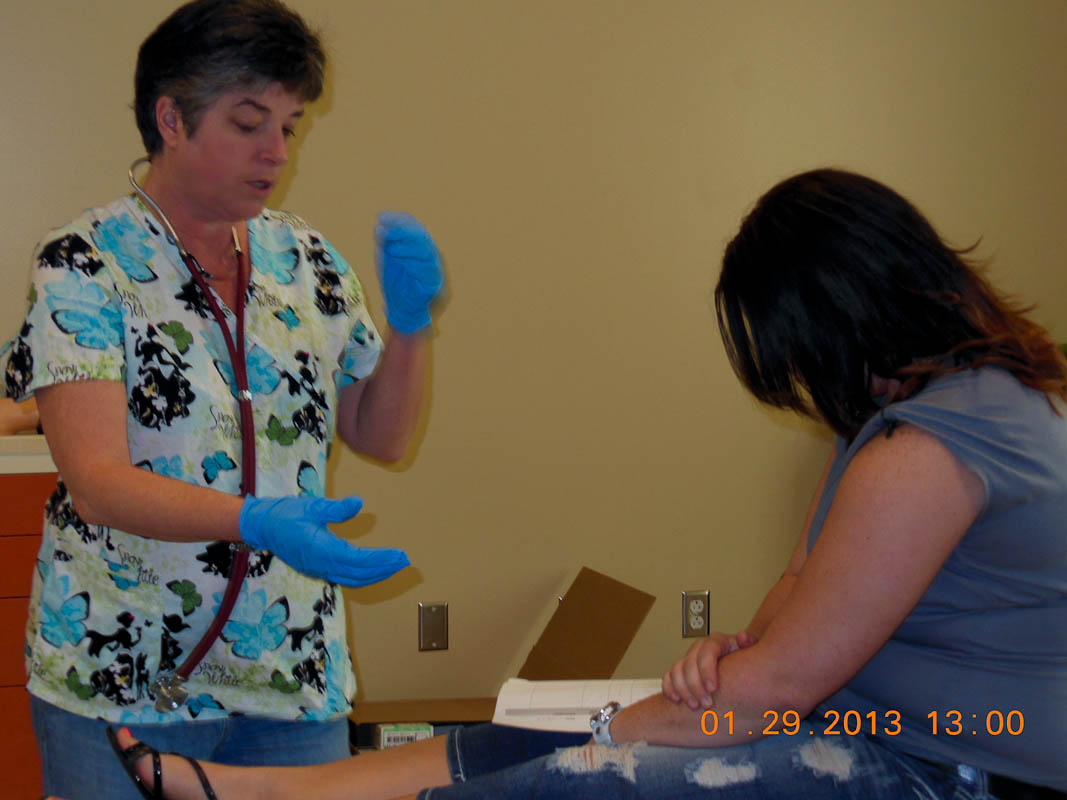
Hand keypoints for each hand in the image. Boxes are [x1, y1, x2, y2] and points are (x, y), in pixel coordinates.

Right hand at [239, 495, 409, 586]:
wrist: (261, 526)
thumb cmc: (285, 514)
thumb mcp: (312, 506)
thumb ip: (336, 508)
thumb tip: (359, 503)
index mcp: (322, 550)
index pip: (359, 560)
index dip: (381, 560)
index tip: (400, 556)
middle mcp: (321, 565)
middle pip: (359, 574)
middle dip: (384, 569)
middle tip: (405, 561)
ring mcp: (318, 570)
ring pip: (352, 579)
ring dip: (375, 575)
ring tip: (394, 566)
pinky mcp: (316, 569)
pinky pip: (344, 577)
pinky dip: (362, 575)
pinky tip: (372, 569)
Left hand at [375, 211, 443, 333]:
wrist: (401, 307)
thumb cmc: (394, 281)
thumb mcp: (385, 258)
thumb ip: (384, 242)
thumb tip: (380, 227)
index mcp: (417, 242)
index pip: (411, 224)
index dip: (396, 219)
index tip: (380, 218)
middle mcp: (427, 251)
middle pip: (420, 234)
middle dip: (402, 231)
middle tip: (385, 232)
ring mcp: (433, 265)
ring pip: (426, 250)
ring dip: (407, 247)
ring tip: (391, 249)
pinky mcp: (435, 281)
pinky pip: (429, 270)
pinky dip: (416, 265)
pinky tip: (403, 263)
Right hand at [662, 629, 757, 708]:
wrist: (739, 663)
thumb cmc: (747, 659)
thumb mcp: (752, 649)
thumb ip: (750, 643)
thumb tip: (742, 637)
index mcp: (717, 642)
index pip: (707, 650)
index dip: (707, 669)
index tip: (713, 688)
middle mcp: (700, 649)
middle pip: (689, 663)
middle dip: (695, 685)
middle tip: (707, 704)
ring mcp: (689, 659)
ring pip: (677, 670)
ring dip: (683, 690)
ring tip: (694, 706)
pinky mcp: (681, 671)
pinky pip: (669, 677)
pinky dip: (669, 688)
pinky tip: (677, 700)